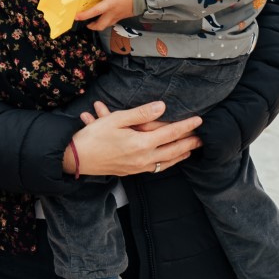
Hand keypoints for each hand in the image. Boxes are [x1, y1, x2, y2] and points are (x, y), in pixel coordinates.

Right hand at [65, 99, 201, 176]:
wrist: (76, 158)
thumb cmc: (93, 136)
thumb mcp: (116, 119)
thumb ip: (141, 113)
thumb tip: (162, 107)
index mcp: (141, 143)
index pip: (170, 133)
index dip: (186, 126)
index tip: (199, 120)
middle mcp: (143, 158)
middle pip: (173, 151)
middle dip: (189, 144)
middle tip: (203, 139)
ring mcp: (137, 167)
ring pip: (166, 163)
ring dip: (180, 156)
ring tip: (190, 150)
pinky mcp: (131, 171)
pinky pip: (155, 168)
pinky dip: (166, 164)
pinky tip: (168, 161)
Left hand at [75, 0, 135, 31]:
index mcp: (111, 4)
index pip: (95, 11)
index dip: (85, 15)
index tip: (77, 16)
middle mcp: (113, 12)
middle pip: (100, 25)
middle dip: (91, 26)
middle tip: (85, 23)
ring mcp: (119, 15)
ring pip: (107, 25)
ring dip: (99, 24)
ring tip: (94, 21)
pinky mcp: (124, 15)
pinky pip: (113, 21)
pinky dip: (107, 20)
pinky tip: (106, 14)